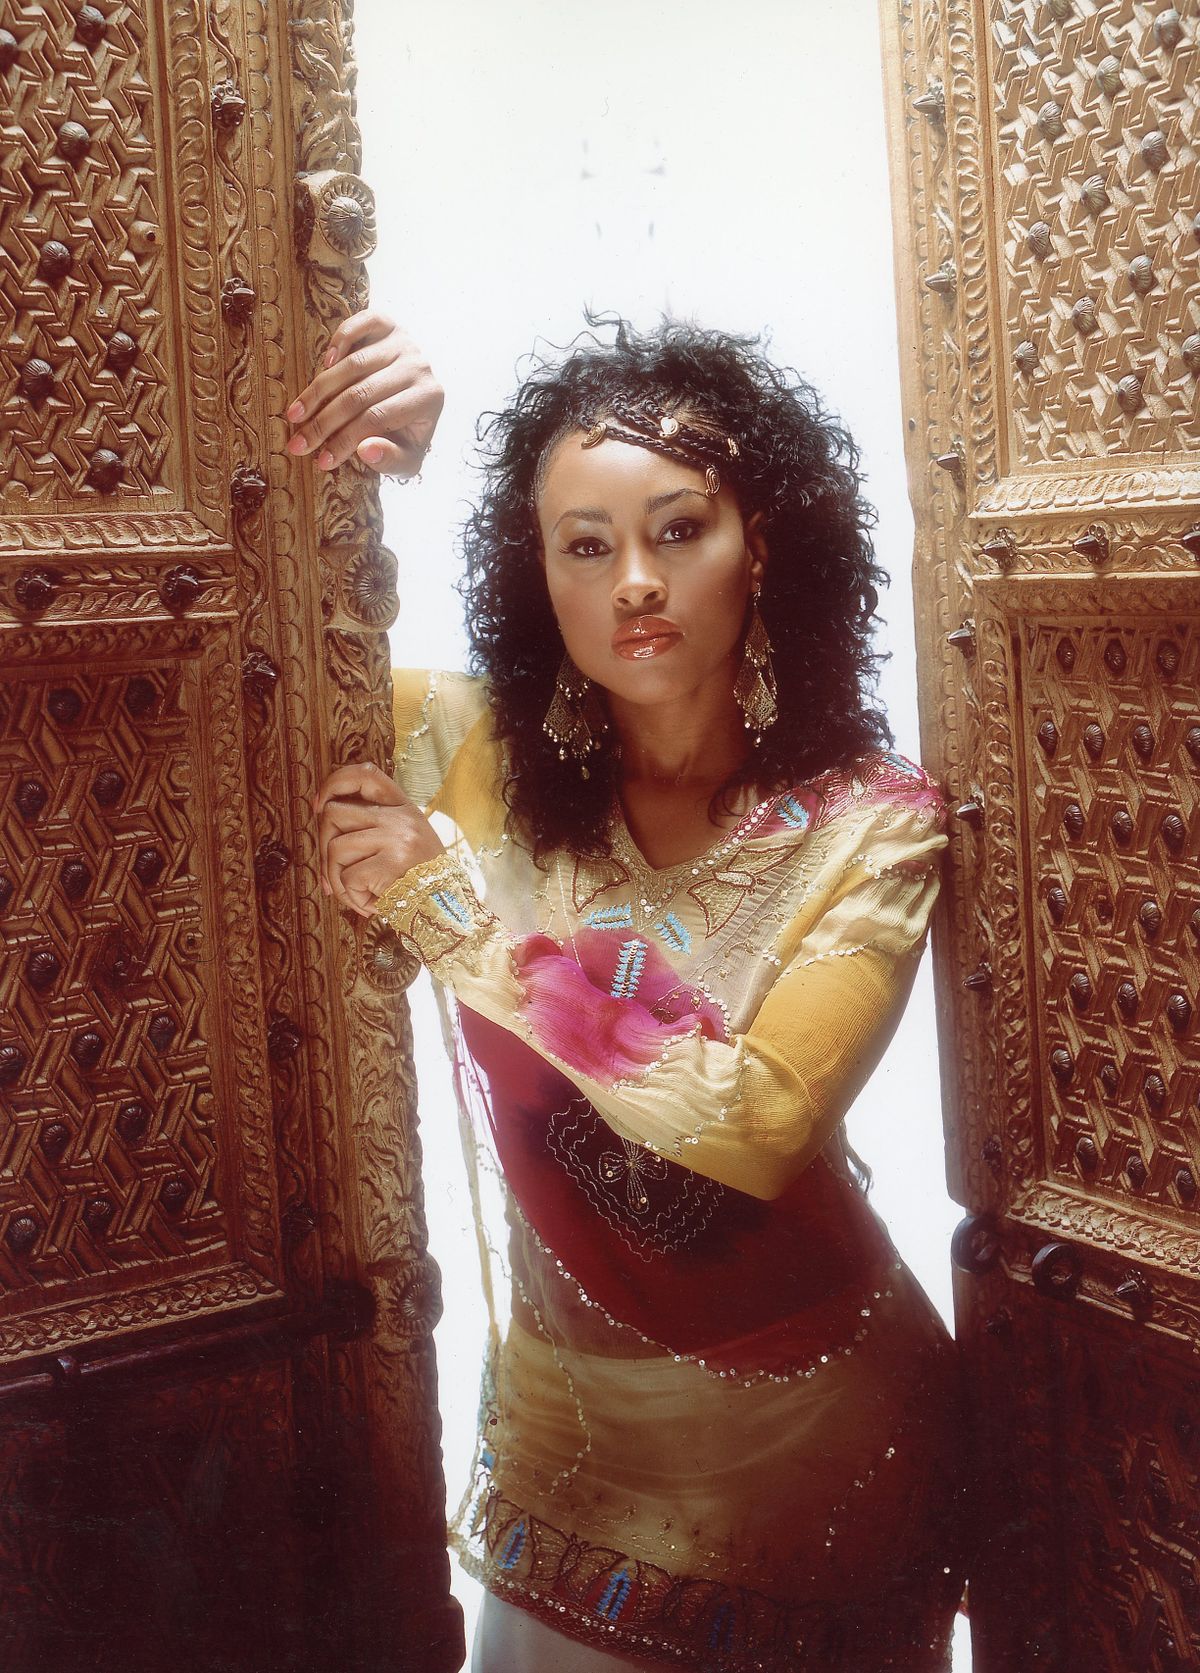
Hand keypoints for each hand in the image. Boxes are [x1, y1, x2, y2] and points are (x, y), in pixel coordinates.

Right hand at [285, 312, 443, 476]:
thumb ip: (391, 460)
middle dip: (324, 423)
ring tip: (295, 415)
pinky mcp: (389, 325)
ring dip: (319, 391)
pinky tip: (324, 364)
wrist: (419, 399)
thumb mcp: (407, 459)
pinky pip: (360, 324)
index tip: (321, 462)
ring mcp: (404, 342)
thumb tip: (365, 450)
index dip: (344, 441)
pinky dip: (340, 340)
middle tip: (298, 444)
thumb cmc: (409, 433)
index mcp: (428, 399)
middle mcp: (419, 367)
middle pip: (360, 394)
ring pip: (353, 365)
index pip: (376, 420)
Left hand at [313, 762, 443, 917]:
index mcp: (403, 807)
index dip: (334, 783)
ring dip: (336, 877)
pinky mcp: (391, 864)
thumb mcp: (404, 839)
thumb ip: (371, 825)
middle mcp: (400, 818)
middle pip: (333, 814)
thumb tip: (321, 815)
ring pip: (334, 848)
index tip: (320, 806)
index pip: (365, 774)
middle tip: (336, 870)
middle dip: (324, 844)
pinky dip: (351, 896)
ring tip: (356, 891)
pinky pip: (347, 877)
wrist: (446, 908)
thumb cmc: (418, 879)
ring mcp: (397, 839)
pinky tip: (370, 903)